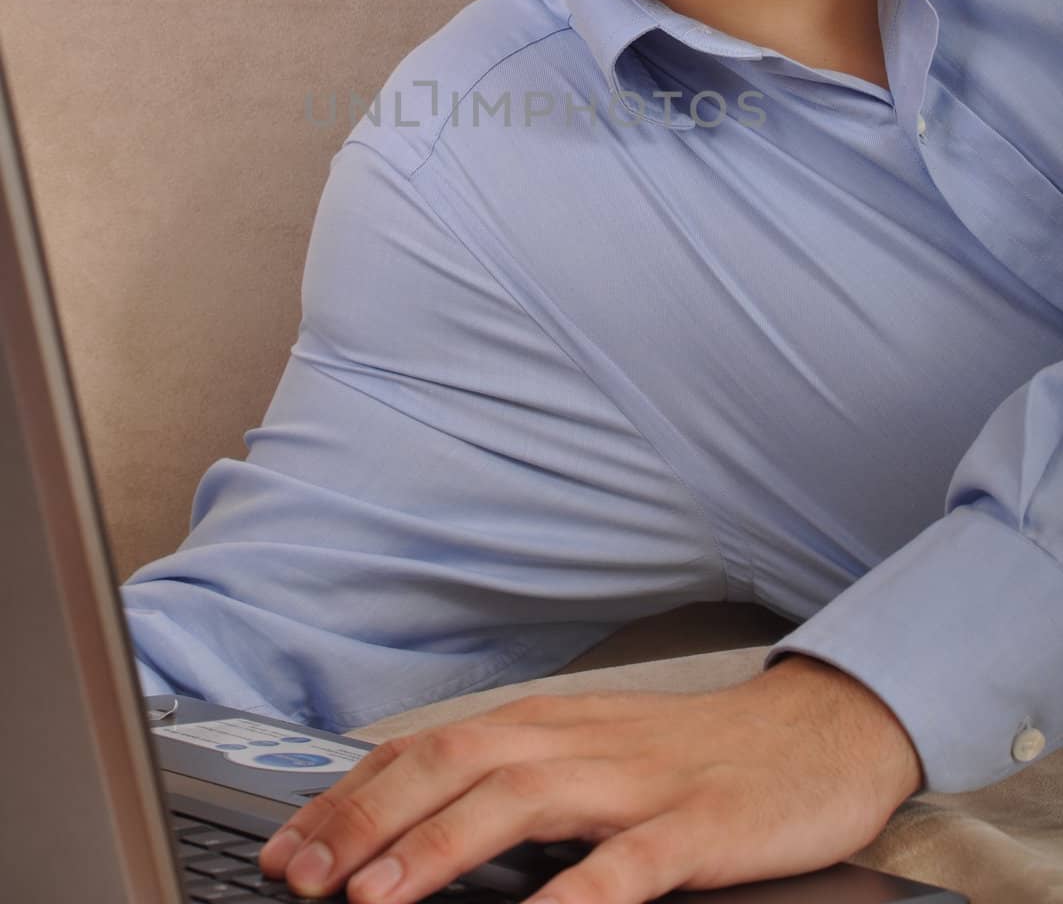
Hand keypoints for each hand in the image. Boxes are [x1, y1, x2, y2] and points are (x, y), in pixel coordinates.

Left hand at [258, 655, 922, 901]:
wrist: (814, 733)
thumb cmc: (692, 755)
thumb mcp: (593, 754)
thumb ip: (516, 781)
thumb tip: (417, 823)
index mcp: (547, 726)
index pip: (428, 750)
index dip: (350, 796)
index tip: (287, 846)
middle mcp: (578, 742)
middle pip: (454, 765)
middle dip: (366, 820)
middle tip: (298, 876)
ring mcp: (637, 784)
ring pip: (520, 803)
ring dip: (438, 849)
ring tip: (374, 898)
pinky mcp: (696, 827)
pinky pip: (627, 864)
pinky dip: (574, 893)